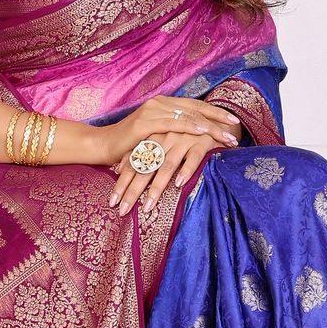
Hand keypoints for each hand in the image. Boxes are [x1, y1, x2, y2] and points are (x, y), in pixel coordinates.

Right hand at [96, 94, 239, 166]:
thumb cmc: (130, 144)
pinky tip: (205, 133)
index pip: (195, 106)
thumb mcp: (156, 136)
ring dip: (211, 128)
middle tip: (236, 129)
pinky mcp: (145, 123)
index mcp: (164, 104)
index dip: (215, 113)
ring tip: (227, 136)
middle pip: (196, 109)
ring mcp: (152, 111)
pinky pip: (173, 124)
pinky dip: (191, 128)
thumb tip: (193, 138)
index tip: (234, 121)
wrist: (104, 146)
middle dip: (219, 120)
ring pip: (189, 117)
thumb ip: (172, 132)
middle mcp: (160, 103)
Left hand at [108, 112, 240, 217]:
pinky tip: (179, 184)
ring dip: (156, 187)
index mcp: (154, 137)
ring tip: (147, 206)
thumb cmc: (183, 133)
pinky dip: (186, 170)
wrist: (215, 118)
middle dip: (133, 189)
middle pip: (146, 166)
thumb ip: (143, 152)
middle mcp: (166, 137)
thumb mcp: (161, 140)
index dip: (123, 181)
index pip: (134, 161)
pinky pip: (194, 157)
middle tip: (122, 209)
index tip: (112, 201)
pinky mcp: (202, 142)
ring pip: (167, 165)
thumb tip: (119, 169)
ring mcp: (184, 139)